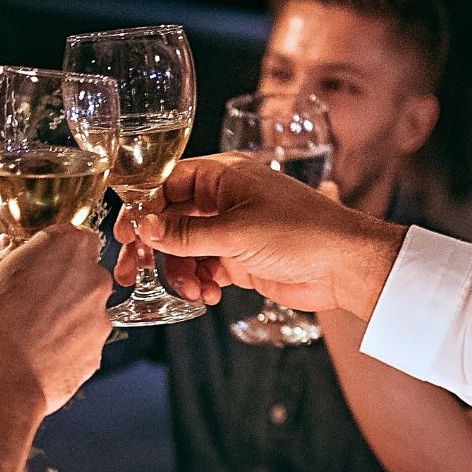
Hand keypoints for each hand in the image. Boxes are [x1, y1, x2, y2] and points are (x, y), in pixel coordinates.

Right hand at [0, 226, 111, 417]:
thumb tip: (7, 251)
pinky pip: (82, 341)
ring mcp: (99, 317)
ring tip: (30, 334)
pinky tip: (38, 355)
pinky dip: (66, 345)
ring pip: (84, 308)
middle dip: (62, 282)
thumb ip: (4, 260)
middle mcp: (92, 278)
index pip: (70, 235)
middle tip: (29, 299)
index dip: (51, 249)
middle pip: (83, 272)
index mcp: (65, 248)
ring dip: (65, 315)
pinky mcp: (97, 352)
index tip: (33, 262)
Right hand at [111, 153, 406, 317]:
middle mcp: (226, 199)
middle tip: (133, 271)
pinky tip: (208, 295)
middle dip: (153, 246)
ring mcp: (233, 229)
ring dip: (180, 271)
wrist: (347, 267)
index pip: (168, 183)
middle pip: (171, 218)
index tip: (124, 234)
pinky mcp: (241, 258)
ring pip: (185, 248)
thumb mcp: (236, 232)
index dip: (142, 208)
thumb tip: (144, 227)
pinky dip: (199, 281)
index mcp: (225, 176)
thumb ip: (186, 232)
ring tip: (192, 290)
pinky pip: (204, 268)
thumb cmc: (302, 234)